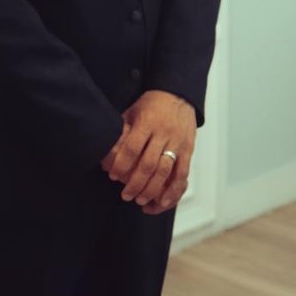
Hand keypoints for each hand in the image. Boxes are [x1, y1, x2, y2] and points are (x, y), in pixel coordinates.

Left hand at [101, 90, 194, 211]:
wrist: (178, 94)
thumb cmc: (151, 104)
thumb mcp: (132, 111)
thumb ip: (122, 131)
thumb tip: (106, 153)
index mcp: (147, 122)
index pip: (132, 148)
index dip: (121, 165)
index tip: (113, 176)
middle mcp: (163, 133)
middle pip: (148, 164)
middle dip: (135, 183)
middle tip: (125, 195)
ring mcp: (177, 142)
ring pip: (164, 171)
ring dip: (151, 189)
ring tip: (140, 200)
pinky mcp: (188, 149)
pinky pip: (182, 172)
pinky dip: (173, 189)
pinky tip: (163, 201)